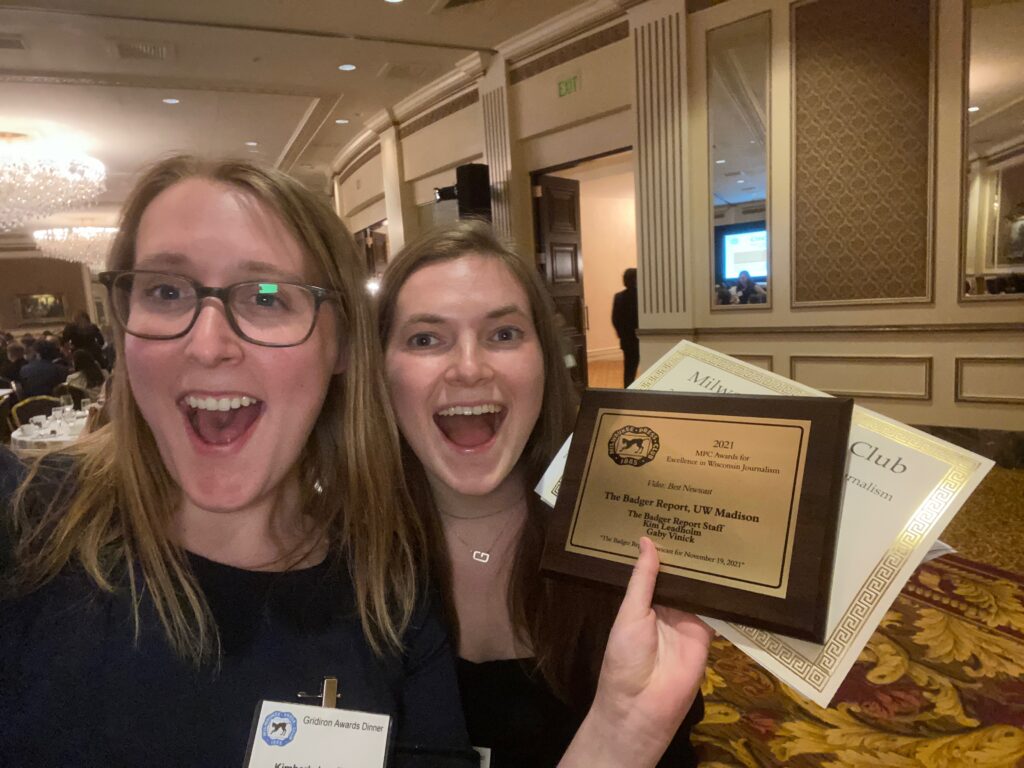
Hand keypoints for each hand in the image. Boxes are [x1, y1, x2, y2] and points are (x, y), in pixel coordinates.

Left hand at [560, 537, 712, 766]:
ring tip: (720, 530)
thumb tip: (647, 540)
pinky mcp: (708, 632)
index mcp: (643, 600)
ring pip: (700, 587)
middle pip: (681, 575)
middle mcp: (667, 606)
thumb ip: (642, 580)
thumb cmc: (626, 657)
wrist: (643, 706)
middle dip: (689, 553)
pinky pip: (718, 609)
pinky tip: (736, 567)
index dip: (664, 546)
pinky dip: (726, 592)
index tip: (672, 515)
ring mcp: (688, 619)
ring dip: (708, 568)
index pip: (656, 568)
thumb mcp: (630, 613)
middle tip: (702, 516)